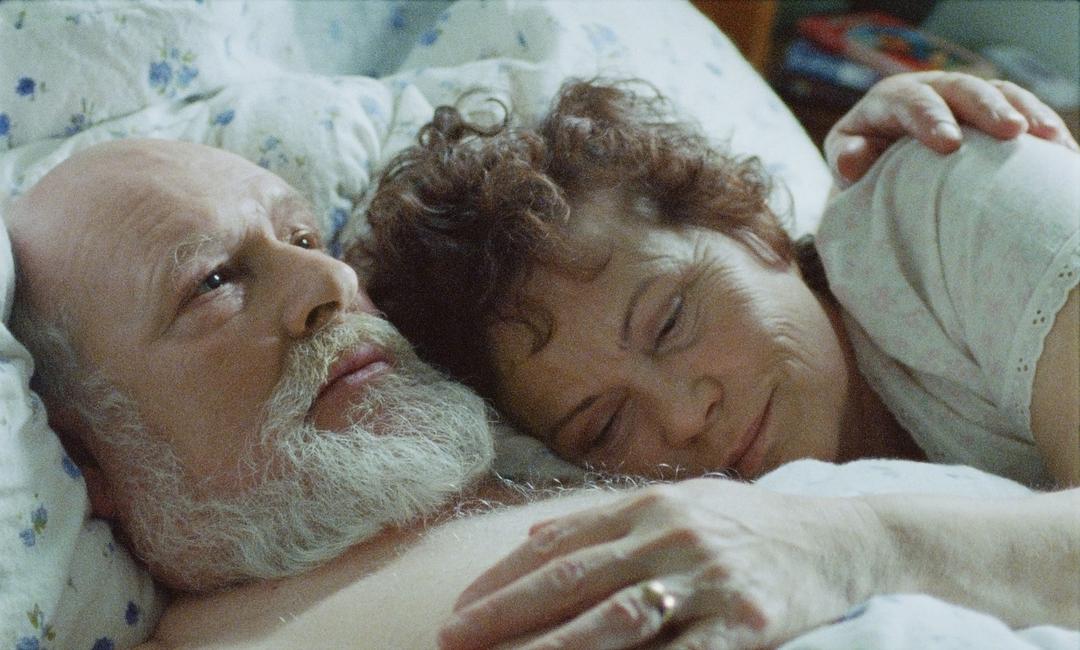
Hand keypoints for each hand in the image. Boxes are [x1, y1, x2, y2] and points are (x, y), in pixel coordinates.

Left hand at [437, 479, 886, 648]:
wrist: (843, 539)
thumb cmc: (751, 524)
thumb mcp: (679, 503)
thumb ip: (605, 519)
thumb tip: (531, 535)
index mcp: (650, 506)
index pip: (559, 545)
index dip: (503, 580)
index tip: (459, 613)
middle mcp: (671, 536)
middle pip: (573, 581)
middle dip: (505, 615)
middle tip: (451, 640)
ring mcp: (709, 579)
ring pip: (614, 622)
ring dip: (552, 649)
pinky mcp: (746, 624)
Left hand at [826, 71, 1079, 185]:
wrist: (880, 163)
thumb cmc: (862, 163)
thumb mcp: (847, 160)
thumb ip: (847, 158)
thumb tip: (855, 160)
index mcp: (889, 99)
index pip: (910, 102)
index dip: (930, 119)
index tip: (949, 145)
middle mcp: (930, 89)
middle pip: (962, 89)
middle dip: (988, 109)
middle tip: (1011, 133)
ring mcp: (964, 98)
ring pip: (999, 93)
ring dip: (1026, 113)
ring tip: (1049, 139)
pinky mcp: (990, 110)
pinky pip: (1021, 110)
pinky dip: (1042, 128)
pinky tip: (1062, 152)